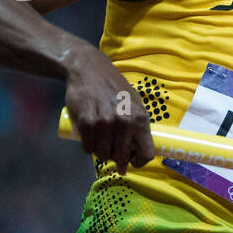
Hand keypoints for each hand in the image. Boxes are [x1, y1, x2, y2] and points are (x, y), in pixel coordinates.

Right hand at [63, 46, 155, 174]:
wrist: (89, 70)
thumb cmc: (115, 88)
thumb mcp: (135, 104)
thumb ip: (138, 125)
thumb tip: (139, 152)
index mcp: (140, 119)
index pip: (146, 154)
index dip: (139, 162)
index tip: (132, 161)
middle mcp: (124, 123)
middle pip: (122, 157)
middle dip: (117, 159)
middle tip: (112, 152)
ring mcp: (104, 123)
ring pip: (103, 154)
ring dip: (101, 153)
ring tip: (100, 143)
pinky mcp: (86, 123)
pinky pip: (87, 148)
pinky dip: (88, 148)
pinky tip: (89, 139)